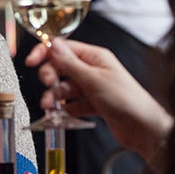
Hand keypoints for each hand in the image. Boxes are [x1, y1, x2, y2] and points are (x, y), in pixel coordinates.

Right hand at [26, 39, 172, 161]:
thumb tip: (54, 45)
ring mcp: (93, 88)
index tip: (31, 61)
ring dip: (55, 97)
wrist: (143, 128)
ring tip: (50, 107)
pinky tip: (61, 116)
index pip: (64, 48)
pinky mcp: (94, 105)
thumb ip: (70, 63)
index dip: (46, 53)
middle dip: (50, 78)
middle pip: (62, 69)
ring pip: (65, 89)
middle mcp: (94, 70)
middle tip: (47, 86)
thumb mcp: (93, 79)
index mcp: (95, 57)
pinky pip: (73, 104)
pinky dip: (65, 110)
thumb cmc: (127, 100)